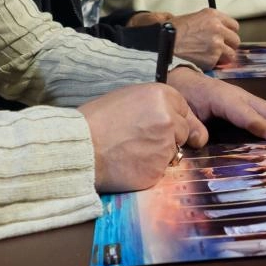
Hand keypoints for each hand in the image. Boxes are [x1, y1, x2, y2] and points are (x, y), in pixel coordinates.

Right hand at [78, 83, 205, 191]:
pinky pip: (161, 170)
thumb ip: (155, 105)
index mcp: (161, 95)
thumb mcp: (128, 98)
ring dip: (159, 154)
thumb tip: (176, 119)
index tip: (165, 125)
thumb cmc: (98, 120)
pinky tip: (130, 164)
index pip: (185, 109)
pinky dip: (149, 170)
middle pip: (184, 131)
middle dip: (170, 138)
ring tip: (132, 151)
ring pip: (173, 152)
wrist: (80, 147)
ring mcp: (165, 145)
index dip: (175, 119)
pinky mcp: (158, 169)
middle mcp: (169, 119)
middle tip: (142, 140)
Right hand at [161, 8, 240, 68]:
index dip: (229, 33)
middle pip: (235, 40)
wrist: (164, 43)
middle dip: (229, 46)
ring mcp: (216, 44)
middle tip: (219, 49)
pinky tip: (202, 60)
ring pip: (231, 54)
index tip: (225, 37)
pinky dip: (212, 64)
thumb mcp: (195, 17)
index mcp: (214, 15)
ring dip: (223, 57)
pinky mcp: (212, 58)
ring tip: (212, 57)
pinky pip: (218, 64)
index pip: (234, 25)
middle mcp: (218, 28)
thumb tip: (221, 31)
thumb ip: (210, 22)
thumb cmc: (174, 30)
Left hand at [167, 66, 265, 144]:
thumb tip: (202, 140)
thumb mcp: (182, 110)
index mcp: (222, 98)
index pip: (246, 115)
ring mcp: (244, 98)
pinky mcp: (246, 102)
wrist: (179, 79)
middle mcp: (238, 96)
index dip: (264, 127)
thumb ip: (191, 125)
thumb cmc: (182, 97)